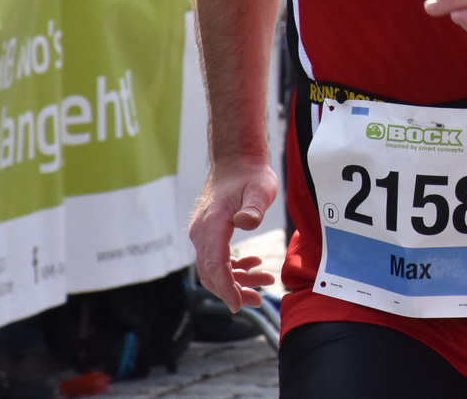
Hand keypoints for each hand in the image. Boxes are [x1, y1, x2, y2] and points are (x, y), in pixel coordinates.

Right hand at [188, 160, 278, 311]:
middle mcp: (201, 232)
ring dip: (236, 280)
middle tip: (258, 300)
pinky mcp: (209, 232)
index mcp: (212, 225)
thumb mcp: (260, 188)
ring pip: (214, 268)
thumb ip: (254, 208)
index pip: (215, 265)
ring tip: (265, 281)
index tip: (240, 305)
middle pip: (211, 273)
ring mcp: (203, 233)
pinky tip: (254, 264)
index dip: (227, 288)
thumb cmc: (251, 174)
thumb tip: (246, 223)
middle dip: (233, 290)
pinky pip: (217, 258)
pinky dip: (233, 267)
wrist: (237, 160)